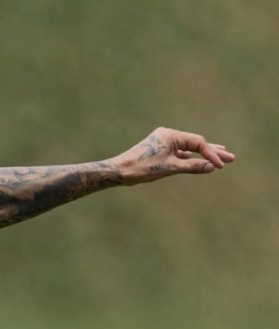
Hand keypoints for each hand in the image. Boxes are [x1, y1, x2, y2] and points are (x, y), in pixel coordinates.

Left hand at [113, 127, 234, 184]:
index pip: (198, 143)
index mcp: (171, 135)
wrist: (118, 171)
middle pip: (196, 144)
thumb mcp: (170, 168)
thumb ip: (192, 167)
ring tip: (221, 158)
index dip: (211, 154)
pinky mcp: (159, 151)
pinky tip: (201, 161)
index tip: (220, 165)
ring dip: (203, 155)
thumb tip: (212, 167)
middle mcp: (168, 135)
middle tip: (231, 159)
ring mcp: (164, 143)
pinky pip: (179, 154)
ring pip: (188, 149)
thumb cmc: (141, 168)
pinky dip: (190, 158)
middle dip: (213, 152)